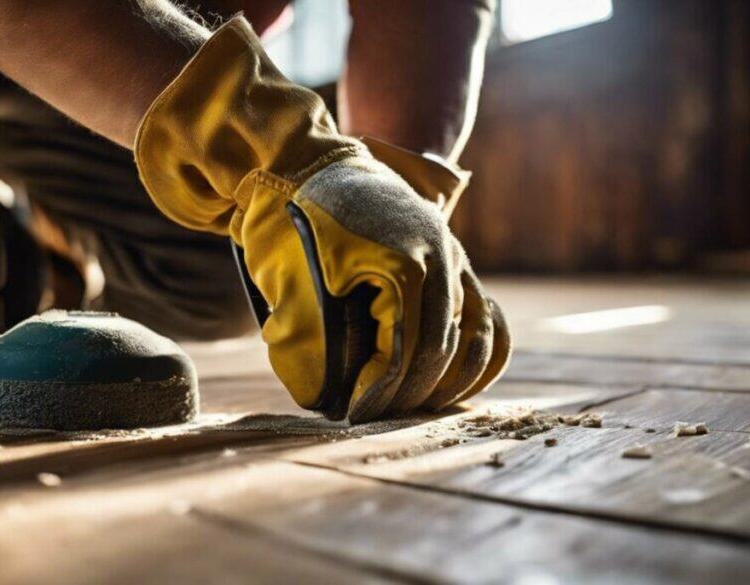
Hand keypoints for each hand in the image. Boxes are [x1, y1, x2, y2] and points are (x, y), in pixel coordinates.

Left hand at [134, 17, 508, 421]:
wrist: (308, 163)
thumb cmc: (291, 221)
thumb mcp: (286, 277)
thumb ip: (303, 337)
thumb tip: (321, 396)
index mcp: (403, 265)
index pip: (405, 351)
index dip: (380, 391)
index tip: (353, 413)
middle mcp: (441, 259)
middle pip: (443, 350)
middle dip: (409, 394)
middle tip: (374, 415)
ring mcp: (453, 257)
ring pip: (478, 337)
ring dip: (447, 381)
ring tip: (409, 405)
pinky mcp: (454, 260)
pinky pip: (487, 316)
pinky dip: (478, 353)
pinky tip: (452, 382)